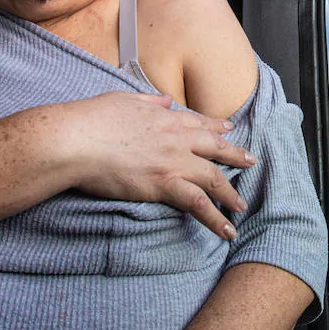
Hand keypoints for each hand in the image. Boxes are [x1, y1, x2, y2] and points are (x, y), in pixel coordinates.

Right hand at [30, 91, 255, 238]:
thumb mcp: (124, 100)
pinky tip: (227, 230)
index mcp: (165, 117)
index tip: (229, 127)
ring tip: (241, 206)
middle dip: (235, 155)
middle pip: (215, 148)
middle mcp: (176, 138)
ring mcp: (173, 161)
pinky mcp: (164, 184)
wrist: (77, 139)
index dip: (216, 126)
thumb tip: (165, 99)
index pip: (198, 122)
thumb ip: (148, 101)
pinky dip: (216, 218)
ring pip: (213, 178)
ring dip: (230, 194)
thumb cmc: (92, 119)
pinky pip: (198, 204)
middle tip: (251, 161)